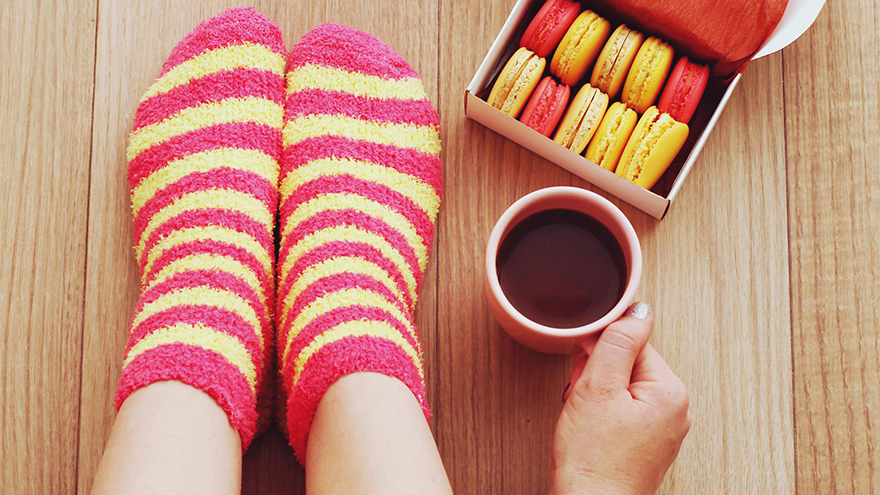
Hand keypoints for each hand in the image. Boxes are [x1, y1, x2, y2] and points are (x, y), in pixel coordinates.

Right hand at [550, 302, 690, 494]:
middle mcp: (675, 410)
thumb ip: (618, 341)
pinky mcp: (646, 443)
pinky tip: (590, 428)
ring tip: (586, 417)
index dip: (599, 351)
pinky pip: (621, 410)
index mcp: (671, 391)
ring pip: (621, 388)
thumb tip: (638, 309)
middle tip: (585, 398)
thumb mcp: (599, 387)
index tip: (583, 367)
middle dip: (598, 374)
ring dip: (596, 393)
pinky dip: (601, 413)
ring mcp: (661, 429)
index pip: (633, 343)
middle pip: (628, 365)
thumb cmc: (592, 460)